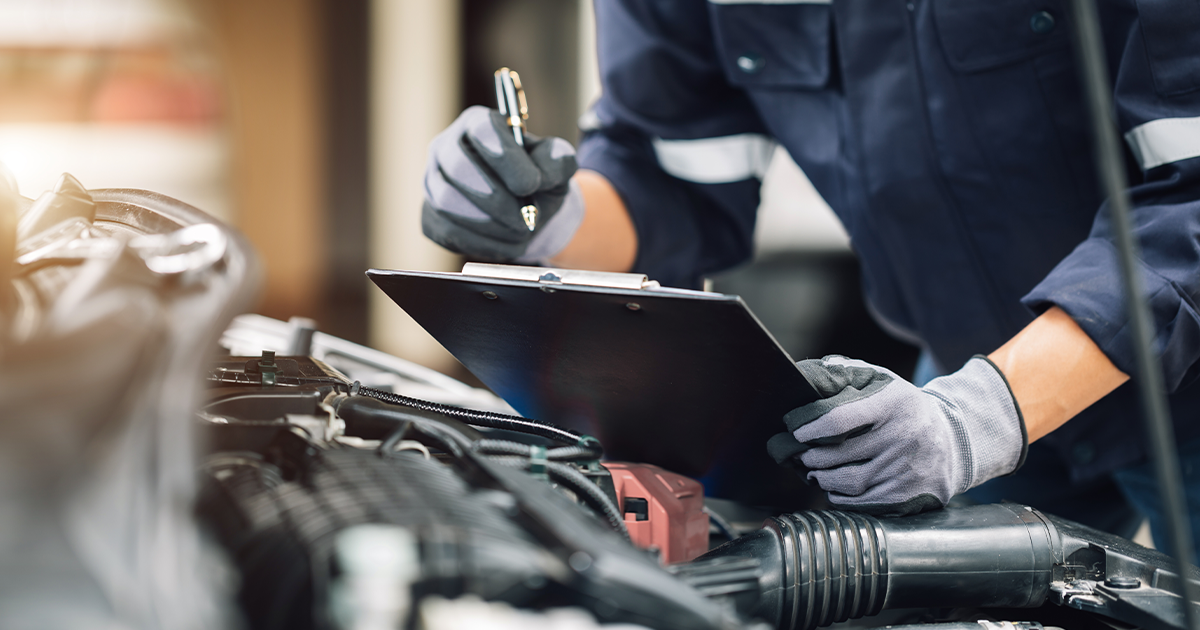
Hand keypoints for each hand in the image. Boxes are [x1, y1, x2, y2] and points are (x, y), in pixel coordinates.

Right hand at [422, 106, 583, 263]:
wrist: (524, 209)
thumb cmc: (537, 177)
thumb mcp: (558, 163)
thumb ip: (558, 161)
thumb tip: (541, 177)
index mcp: (478, 123)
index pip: (482, 129)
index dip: (505, 158)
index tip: (530, 185)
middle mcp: (447, 147)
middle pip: (458, 167)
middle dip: (496, 199)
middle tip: (525, 218)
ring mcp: (433, 182)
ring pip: (449, 203)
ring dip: (491, 224)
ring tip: (520, 230)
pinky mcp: (430, 215)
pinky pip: (448, 231)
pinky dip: (483, 242)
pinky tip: (505, 240)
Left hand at [768, 355, 1026, 516]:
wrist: (954, 442)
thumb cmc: (904, 409)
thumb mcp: (883, 383)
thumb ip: (847, 373)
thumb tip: (806, 374)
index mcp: (894, 403)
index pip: (840, 418)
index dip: (810, 428)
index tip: (795, 431)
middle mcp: (903, 436)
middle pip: (840, 454)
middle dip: (810, 457)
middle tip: (798, 455)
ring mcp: (907, 469)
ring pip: (849, 482)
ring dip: (822, 479)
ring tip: (813, 471)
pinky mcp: (910, 495)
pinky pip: (863, 503)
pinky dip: (841, 498)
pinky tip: (834, 488)